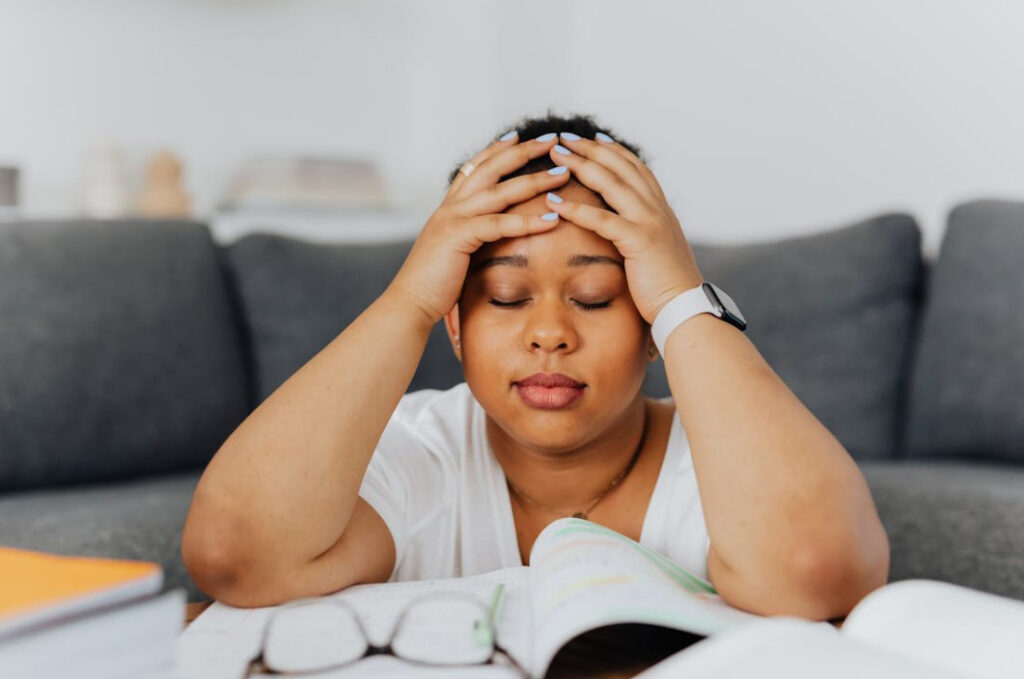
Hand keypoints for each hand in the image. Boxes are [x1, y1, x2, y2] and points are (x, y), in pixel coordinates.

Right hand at [387, 133, 571, 325]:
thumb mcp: (454, 252)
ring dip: (535, 180)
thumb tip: (491, 238)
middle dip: (522, 152)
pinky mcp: (458, 236)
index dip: (496, 151)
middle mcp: (451, 207)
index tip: (519, 137)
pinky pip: (499, 224)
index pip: (475, 168)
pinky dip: (527, 221)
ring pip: (500, 191)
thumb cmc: (435, 284)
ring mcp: (453, 218)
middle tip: (551, 139)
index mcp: (449, 208)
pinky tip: (552, 219)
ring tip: (562, 173)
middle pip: (491, 168)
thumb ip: (471, 238)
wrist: (410, 302)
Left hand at [542, 133, 703, 323]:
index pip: (635, 169)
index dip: (613, 150)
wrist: (686, 307)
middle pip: (620, 167)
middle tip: (564, 137)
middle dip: (590, 149)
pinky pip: (602, 219)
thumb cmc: (668, 287)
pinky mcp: (639, 240)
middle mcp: (656, 208)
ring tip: (555, 155)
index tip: (592, 137)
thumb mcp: (658, 251)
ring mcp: (649, 221)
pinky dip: (576, 208)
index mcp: (661, 209)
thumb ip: (644, 234)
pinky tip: (554, 201)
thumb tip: (630, 231)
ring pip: (611, 183)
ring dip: (580, 166)